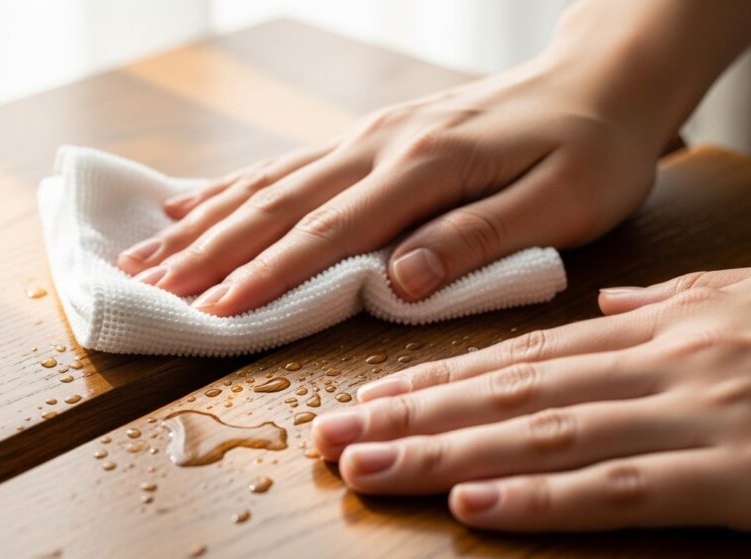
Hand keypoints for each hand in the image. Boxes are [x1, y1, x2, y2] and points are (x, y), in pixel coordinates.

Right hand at [116, 57, 662, 314]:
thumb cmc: (593, 149)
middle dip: (211, 251)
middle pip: (280, 204)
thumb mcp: (561, 202)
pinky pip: (291, 163)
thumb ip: (476, 239)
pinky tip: (194, 202)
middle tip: (148, 289)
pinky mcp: (376, 136)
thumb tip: (397, 279)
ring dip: (207, 221)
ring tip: (147, 253)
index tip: (210, 312)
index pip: (330, 232)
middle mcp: (384, 145)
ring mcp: (373, 135)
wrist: (603, 79)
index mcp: (426, 167)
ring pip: (272, 182)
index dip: (267, 276)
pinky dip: (235, 187)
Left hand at [311, 255, 750, 534]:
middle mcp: (665, 364)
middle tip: (334, 437)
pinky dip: (544, 498)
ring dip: (447, 454)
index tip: (375, 396)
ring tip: (370, 468)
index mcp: (669, 327)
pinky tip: (477, 504)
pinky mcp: (743, 476)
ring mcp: (699, 417)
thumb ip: (680, 304)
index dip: (442, 378)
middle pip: (512, 394)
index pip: (525, 356)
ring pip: (545, 436)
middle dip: (415, 416)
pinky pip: (624, 489)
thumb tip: (610, 309)